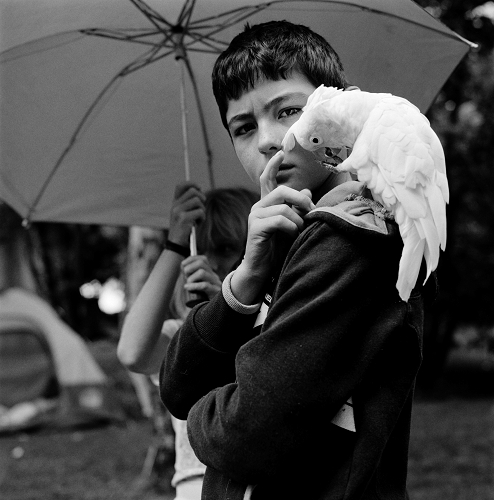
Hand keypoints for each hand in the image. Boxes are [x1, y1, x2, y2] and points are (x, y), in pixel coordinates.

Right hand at [167, 182, 205, 245]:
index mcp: (174, 203)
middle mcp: (175, 205)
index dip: (192, 184)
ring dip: (202, 210)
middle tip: (201, 208)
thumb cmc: (183, 229)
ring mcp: (178, 211)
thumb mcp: (183, 214)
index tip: (199, 188)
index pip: (181, 186)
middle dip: (201, 198)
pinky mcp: (184, 218)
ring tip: (198, 218)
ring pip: (198, 201)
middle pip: (193, 191)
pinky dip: (202, 218)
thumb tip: (199, 191)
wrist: (176, 244)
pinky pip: (200, 212)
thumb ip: (189, 203)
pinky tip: (197, 224)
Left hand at [181, 255, 222, 299]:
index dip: (191, 259)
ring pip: (202, 272)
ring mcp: (216, 284)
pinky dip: (193, 286)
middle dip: (189, 268)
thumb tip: (182, 266)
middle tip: (185, 277)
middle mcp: (214, 277)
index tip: (182, 266)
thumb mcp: (196, 287)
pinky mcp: (215, 293)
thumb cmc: (203, 301)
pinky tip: (188, 288)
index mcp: (210, 273)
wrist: (213, 314)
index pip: (202, 259)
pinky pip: (204, 285)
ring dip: (190, 278)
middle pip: (201, 263)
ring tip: (187, 286)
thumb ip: (190, 277)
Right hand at [231, 152, 314, 303]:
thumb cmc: (276, 248)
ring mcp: (255, 217)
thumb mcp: (291, 226)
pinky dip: (291, 227)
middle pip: (281, 191)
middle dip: (300, 200)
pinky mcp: (255, 228)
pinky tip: (292, 236)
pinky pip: (279, 220)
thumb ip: (297, 209)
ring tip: (299, 231)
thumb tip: (307, 192)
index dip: (274, 165)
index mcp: (267, 204)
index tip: (280, 153)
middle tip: (310, 212)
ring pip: (283, 206)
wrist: (261, 270)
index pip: (267, 179)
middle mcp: (259, 207)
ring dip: (297, 219)